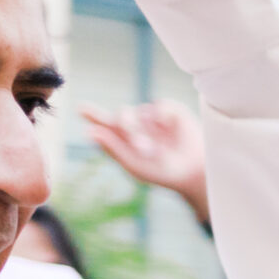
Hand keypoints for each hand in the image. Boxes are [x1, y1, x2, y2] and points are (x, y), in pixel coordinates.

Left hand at [80, 99, 207, 221]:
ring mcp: (154, 117)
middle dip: (125, 127)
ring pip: (139, 111)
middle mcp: (137, 125)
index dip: (92, 114)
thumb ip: (113, 149)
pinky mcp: (172, 111)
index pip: (104, 124)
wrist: (196, 172)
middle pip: (121, 115)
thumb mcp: (135, 166)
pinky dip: (159, 115)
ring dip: (141, 128)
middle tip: (139, 146)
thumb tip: (90, 132)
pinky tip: (163, 127)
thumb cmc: (164, 173)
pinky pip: (160, 105)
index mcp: (123, 139)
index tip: (81, 108)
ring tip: (151, 149)